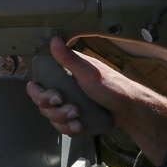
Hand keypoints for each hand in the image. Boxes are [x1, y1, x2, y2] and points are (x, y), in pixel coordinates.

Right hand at [26, 36, 166, 164]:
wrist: (129, 110)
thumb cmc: (112, 87)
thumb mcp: (89, 72)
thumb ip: (69, 58)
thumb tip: (54, 39)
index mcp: (62, 73)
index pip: (37, 84)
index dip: (40, 94)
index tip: (57, 97)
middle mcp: (62, 87)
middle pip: (41, 104)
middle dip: (55, 111)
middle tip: (74, 110)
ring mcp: (67, 103)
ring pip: (51, 117)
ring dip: (63, 120)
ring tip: (79, 118)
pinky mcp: (73, 116)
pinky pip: (60, 126)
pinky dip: (68, 128)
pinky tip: (79, 125)